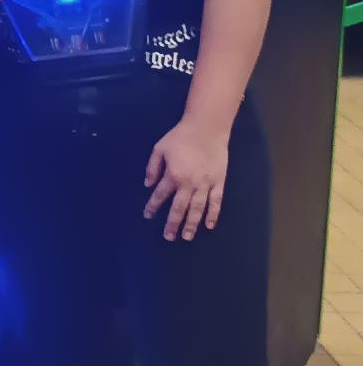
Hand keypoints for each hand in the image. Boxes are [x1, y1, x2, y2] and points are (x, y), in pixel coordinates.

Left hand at [144, 117, 230, 240]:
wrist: (207, 128)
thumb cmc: (181, 136)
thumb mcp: (159, 148)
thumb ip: (152, 167)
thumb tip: (148, 184)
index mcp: (173, 175)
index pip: (160, 196)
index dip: (152, 207)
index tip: (147, 215)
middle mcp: (189, 184)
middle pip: (179, 208)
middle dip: (172, 224)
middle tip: (169, 237)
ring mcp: (205, 184)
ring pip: (197, 209)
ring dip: (191, 224)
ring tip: (186, 237)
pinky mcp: (219, 182)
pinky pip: (216, 202)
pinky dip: (213, 214)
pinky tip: (209, 225)